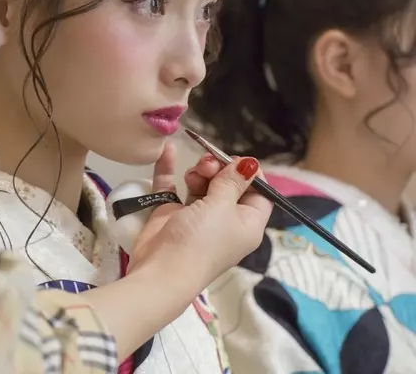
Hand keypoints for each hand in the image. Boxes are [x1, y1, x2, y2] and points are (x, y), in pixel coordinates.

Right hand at [129, 142, 272, 286]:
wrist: (161, 269)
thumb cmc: (201, 240)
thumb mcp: (223, 207)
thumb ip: (233, 181)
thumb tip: (250, 163)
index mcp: (247, 223)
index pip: (259, 192)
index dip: (249, 174)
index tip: (234, 161)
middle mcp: (226, 219)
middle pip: (229, 185)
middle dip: (219, 169)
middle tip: (207, 166)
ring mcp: (198, 216)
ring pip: (204, 184)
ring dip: (199, 172)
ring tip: (192, 174)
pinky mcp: (173, 213)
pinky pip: (174, 186)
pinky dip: (171, 169)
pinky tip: (168, 151)